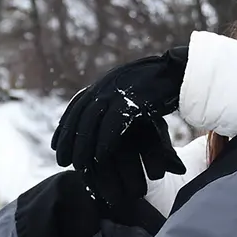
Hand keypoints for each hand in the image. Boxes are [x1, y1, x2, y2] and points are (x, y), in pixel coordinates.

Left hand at [52, 46, 189, 212]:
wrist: (180, 71)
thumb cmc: (159, 86)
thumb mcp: (131, 91)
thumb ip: (115, 101)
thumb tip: (103, 115)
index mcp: (104, 82)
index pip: (76, 106)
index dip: (64, 127)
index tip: (56, 146)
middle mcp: (106, 85)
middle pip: (79, 116)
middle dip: (68, 140)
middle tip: (61, 160)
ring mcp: (118, 91)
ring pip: (92, 121)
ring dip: (83, 145)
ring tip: (79, 165)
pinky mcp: (133, 99)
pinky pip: (113, 124)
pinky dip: (104, 142)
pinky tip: (100, 158)